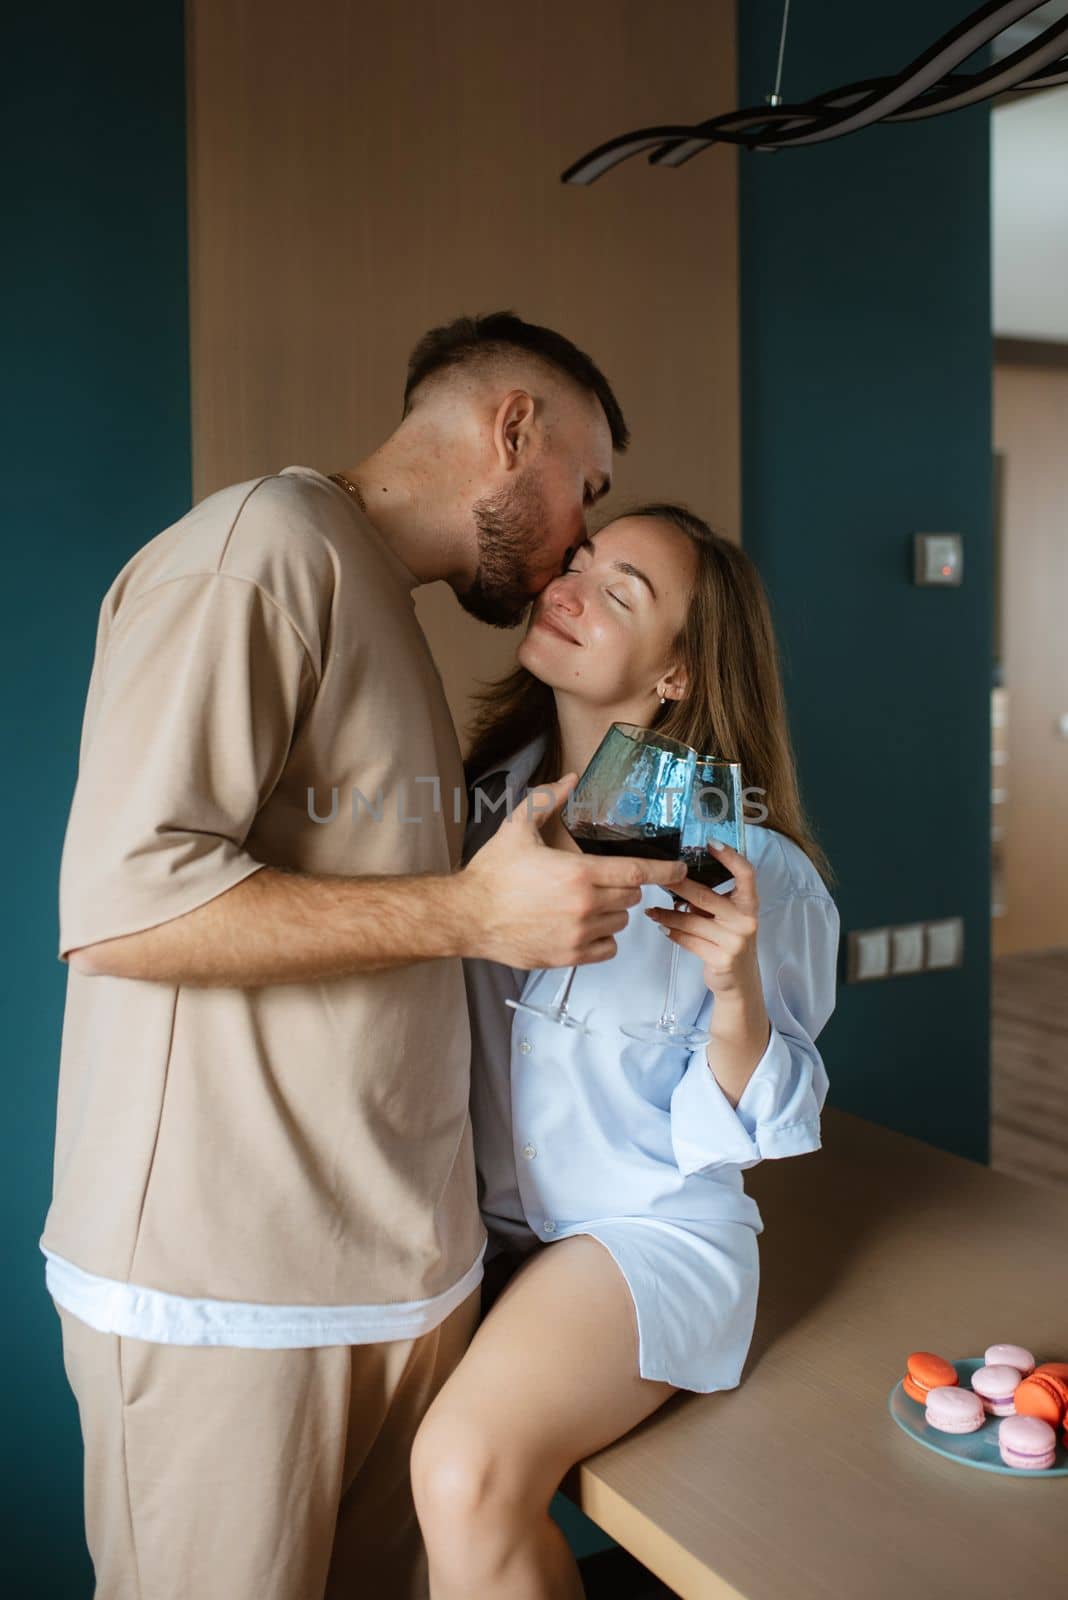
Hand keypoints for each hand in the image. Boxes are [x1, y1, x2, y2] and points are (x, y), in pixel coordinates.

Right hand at [460, 773, 687, 969]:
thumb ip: (548, 800)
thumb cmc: (491, 874)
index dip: (664, 870)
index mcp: (578, 873)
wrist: (466, 916)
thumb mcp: (517, 827)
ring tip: (589, 902)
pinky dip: (604, 938)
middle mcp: (585, 906)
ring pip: (621, 922)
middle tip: (604, 879)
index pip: (637, 872)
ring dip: (614, 911)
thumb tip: (571, 778)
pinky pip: (608, 948)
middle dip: (626, 886)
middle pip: (631, 897)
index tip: (679, 869)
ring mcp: (578, 935)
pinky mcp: (569, 957)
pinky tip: (586, 926)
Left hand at [643, 841, 761, 999]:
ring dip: (667, 914)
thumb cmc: (730, 942)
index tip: (709, 843)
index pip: (746, 873)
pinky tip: (662, 926)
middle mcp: (746, 920)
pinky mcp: (721, 959)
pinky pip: (688, 940)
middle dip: (678, 885)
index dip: (730, 856)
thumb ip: (713, 900)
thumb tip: (678, 876)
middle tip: (657, 877)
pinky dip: (672, 932)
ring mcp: (735, 941)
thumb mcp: (730, 918)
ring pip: (691, 920)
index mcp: (750, 904)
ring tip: (651, 910)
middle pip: (706, 896)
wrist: (741, 983)